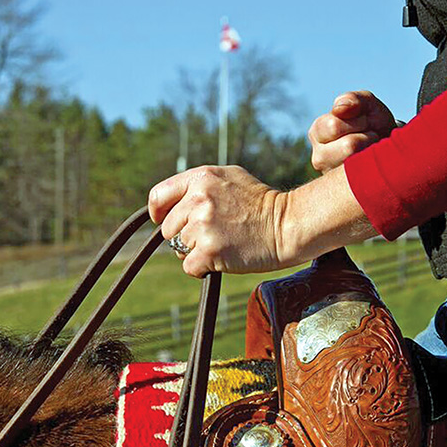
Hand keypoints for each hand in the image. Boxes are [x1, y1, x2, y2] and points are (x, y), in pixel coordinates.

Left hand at [148, 165, 376, 277]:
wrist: (288, 224)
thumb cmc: (261, 203)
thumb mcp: (229, 178)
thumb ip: (199, 185)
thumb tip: (172, 203)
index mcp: (201, 178)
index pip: (159, 196)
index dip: (158, 212)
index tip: (162, 221)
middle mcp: (198, 199)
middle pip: (168, 228)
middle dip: (185, 235)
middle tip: (213, 234)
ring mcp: (202, 225)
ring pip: (179, 248)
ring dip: (196, 251)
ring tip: (223, 243)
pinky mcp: (209, 251)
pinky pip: (189, 266)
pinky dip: (203, 268)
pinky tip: (224, 257)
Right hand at [308, 91, 395, 172]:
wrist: (389, 145)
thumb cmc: (374, 122)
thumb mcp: (367, 105)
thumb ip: (353, 100)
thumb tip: (339, 109)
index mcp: (317, 132)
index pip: (334, 126)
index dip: (359, 121)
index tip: (365, 121)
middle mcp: (318, 157)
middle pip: (348, 146)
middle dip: (367, 137)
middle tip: (371, 136)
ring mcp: (331, 176)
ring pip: (357, 165)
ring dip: (372, 153)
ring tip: (372, 150)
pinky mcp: (346, 190)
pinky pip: (366, 179)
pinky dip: (375, 167)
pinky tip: (373, 163)